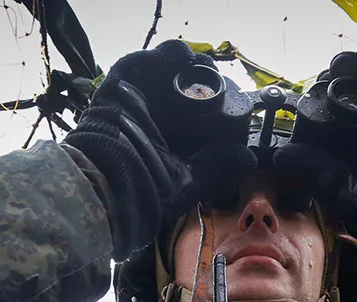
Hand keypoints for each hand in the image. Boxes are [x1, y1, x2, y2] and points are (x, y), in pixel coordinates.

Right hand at [65, 41, 255, 259]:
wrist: (109, 184)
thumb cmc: (145, 190)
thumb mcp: (190, 180)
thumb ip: (218, 166)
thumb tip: (248, 158)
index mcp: (170, 140)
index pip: (196, 114)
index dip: (215, 102)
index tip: (231, 99)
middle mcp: (155, 119)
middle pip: (183, 87)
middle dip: (204, 78)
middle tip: (217, 80)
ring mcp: (137, 101)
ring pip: (163, 71)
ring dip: (186, 63)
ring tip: (201, 67)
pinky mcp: (119, 87)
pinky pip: (139, 62)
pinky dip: (162, 56)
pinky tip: (181, 59)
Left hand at [324, 44, 356, 262]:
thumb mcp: (339, 186)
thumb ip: (313, 168)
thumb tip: (281, 156)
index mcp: (355, 148)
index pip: (333, 117)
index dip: (321, 101)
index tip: (311, 93)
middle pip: (352, 93)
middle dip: (337, 81)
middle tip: (328, 76)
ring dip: (356, 67)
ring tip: (343, 63)